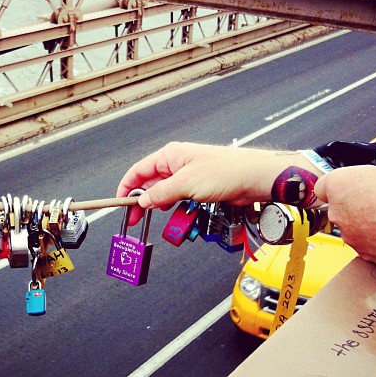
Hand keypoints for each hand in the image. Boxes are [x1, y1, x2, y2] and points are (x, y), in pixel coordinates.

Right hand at [117, 142, 320, 224]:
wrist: (255, 177)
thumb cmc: (226, 171)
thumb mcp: (186, 184)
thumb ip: (161, 193)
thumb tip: (143, 201)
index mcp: (170, 156)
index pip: (139, 171)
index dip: (127, 188)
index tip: (120, 204)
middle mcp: (177, 164)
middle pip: (150, 184)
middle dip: (142, 202)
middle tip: (135, 220)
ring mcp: (188, 176)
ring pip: (165, 194)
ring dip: (161, 207)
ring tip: (159, 218)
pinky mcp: (199, 188)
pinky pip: (180, 199)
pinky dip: (176, 208)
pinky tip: (177, 215)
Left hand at [314, 156, 375, 272]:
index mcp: (338, 185)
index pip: (323, 186)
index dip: (338, 185)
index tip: (350, 185)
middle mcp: (337, 212)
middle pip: (340, 207)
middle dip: (356, 204)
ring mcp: (350, 235)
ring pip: (353, 227)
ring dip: (367, 223)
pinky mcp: (365, 254)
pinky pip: (367, 244)